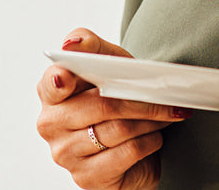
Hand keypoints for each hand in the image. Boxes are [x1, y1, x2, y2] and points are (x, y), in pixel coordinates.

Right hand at [36, 28, 189, 188]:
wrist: (132, 147)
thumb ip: (92, 47)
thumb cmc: (116, 99)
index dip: (59, 79)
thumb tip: (73, 42)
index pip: (52, 82)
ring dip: (150, 121)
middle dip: (141, 100)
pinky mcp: (86, 177)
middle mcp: (50, 124)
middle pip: (101, 106)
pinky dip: (149, 142)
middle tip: (168, 97)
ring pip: (118, 130)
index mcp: (51, 91)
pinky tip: (154, 137)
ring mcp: (65, 154)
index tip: (67, 77)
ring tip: (165, 115)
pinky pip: (127, 153)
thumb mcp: (110, 65)